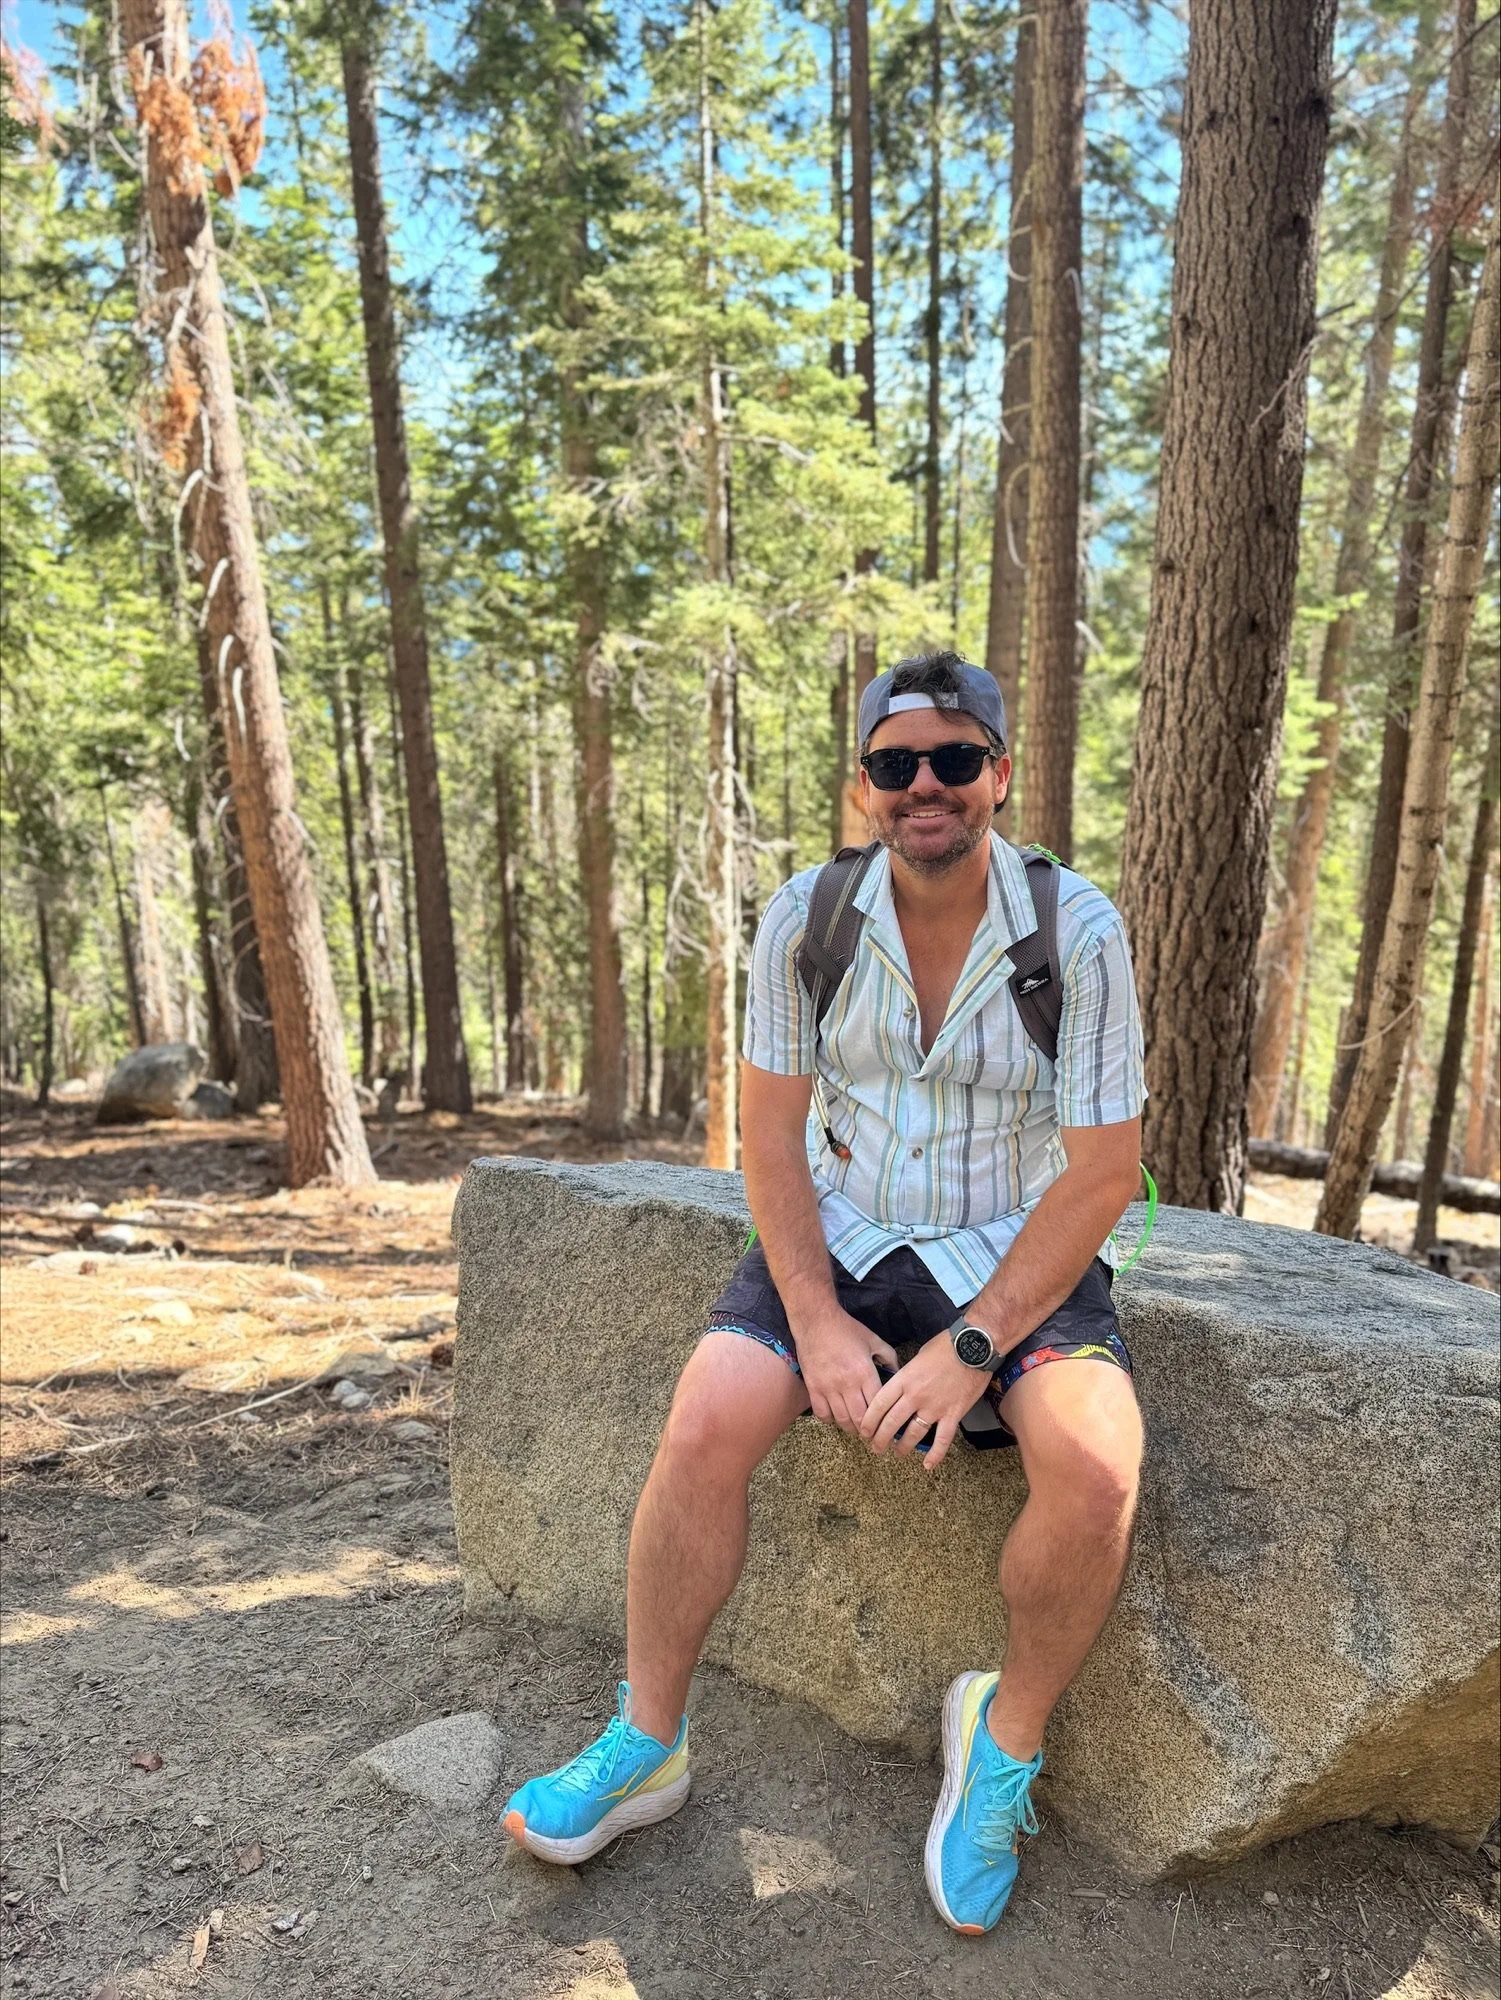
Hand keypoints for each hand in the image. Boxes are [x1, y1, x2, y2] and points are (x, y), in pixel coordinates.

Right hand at [794, 1306, 898, 1434]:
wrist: (816, 1321)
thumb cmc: (846, 1329)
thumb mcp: (874, 1339)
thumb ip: (889, 1357)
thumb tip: (898, 1374)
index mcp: (864, 1372)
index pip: (877, 1405)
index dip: (884, 1419)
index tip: (888, 1425)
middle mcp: (847, 1383)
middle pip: (860, 1419)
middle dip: (868, 1430)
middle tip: (873, 1432)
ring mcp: (828, 1387)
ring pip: (842, 1420)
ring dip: (851, 1427)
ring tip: (857, 1427)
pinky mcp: (813, 1388)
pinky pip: (822, 1414)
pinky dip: (831, 1420)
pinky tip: (836, 1416)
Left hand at [860, 1332, 989, 1471]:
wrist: (974, 1346)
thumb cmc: (945, 1346)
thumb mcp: (917, 1357)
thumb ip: (907, 1375)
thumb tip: (902, 1387)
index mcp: (904, 1379)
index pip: (879, 1405)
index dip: (869, 1421)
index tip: (864, 1431)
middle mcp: (915, 1396)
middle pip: (891, 1423)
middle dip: (880, 1439)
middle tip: (876, 1448)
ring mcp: (934, 1407)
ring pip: (913, 1434)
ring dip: (903, 1447)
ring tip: (897, 1453)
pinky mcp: (953, 1414)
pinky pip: (942, 1439)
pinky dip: (935, 1454)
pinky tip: (927, 1465)